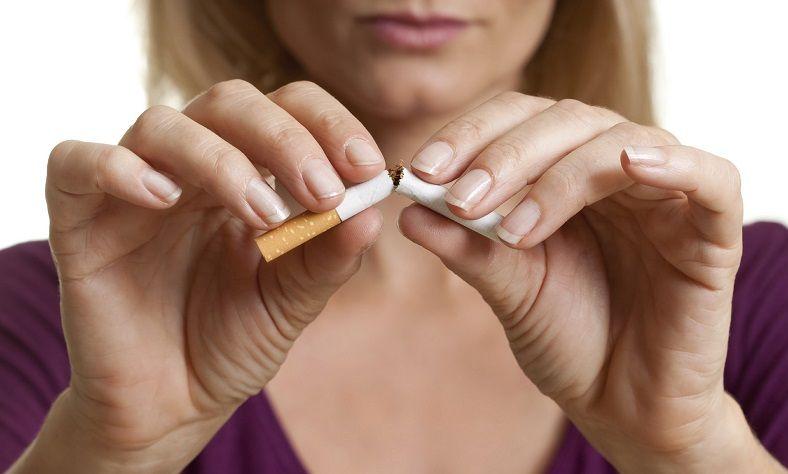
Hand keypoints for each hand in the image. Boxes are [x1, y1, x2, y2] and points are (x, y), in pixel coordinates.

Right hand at [16, 80, 384, 472]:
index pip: (287, 109)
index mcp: (249, 173)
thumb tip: (373, 210)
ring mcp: (134, 189)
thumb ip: (328, 256)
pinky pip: (75, 163)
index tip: (366, 166)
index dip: (328, 124)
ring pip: (163, 125)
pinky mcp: (80, 220)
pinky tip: (162, 199)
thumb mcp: (292, 300)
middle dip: (285, 139)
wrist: (171, 405)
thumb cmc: (232, 342)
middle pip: (229, 102)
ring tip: (261, 214)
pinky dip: (117, 168)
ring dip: (221, 160)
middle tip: (321, 190)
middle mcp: (192, 168)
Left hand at [400, 92, 782, 471]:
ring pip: (619, 143)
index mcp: (562, 174)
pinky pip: (710, 179)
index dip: (469, 135)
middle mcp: (612, 172)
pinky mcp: (710, 234)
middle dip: (506, 156)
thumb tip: (407, 209)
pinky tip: (629, 165)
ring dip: (560, 176)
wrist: (621, 406)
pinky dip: (674, 164)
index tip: (421, 171)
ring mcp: (664, 197)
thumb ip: (466, 247)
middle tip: (462, 198)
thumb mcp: (508, 290)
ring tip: (515, 230)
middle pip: (565, 121)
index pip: (517, 121)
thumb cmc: (566, 341)